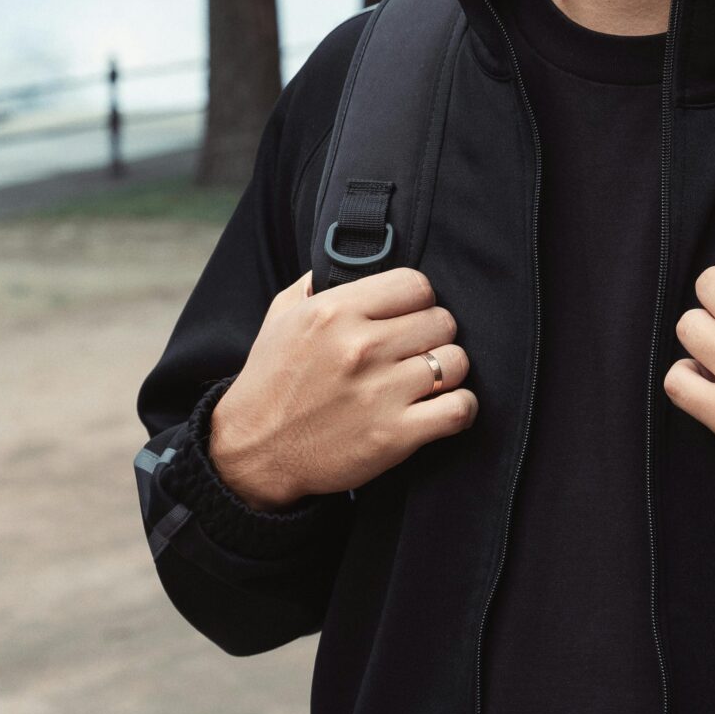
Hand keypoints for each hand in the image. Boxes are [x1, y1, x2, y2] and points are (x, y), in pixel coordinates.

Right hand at [210, 266, 476, 510]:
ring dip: (448, 371)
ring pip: (456, 361)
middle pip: (442, 321)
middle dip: (434, 335)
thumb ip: (315, 284)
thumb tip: (346, 261)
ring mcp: (380, 392)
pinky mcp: (394, 435)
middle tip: (417, 351)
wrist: (253, 452)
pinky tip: (443, 408)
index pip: (416, 284)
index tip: (408, 317)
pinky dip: (461, 409)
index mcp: (334, 312)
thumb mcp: (280, 318)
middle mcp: (360, 347)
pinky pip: (460, 408)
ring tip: (429, 380)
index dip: (417, 301)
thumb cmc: (269, 382)